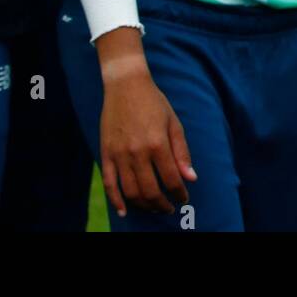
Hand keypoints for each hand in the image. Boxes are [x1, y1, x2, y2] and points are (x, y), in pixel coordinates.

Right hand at [100, 64, 196, 214]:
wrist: (126, 85)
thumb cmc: (154, 102)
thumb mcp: (174, 123)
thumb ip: (182, 152)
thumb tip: (191, 178)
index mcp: (158, 143)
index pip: (171, 179)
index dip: (179, 193)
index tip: (183, 199)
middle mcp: (137, 152)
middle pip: (150, 190)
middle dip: (161, 204)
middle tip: (168, 208)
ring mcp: (119, 154)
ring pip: (130, 191)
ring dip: (143, 205)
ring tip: (152, 207)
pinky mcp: (105, 153)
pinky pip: (108, 183)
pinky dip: (115, 200)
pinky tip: (123, 211)